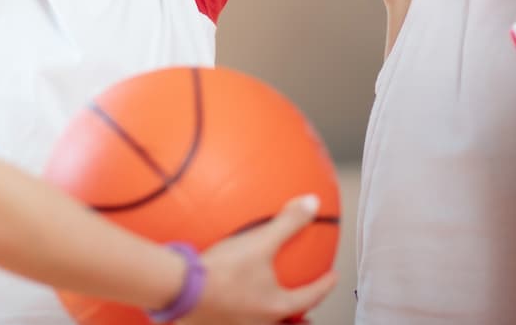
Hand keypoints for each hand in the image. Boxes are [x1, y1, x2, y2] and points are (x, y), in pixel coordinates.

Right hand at [186, 195, 338, 323]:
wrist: (183, 290)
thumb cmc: (224, 271)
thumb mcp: (260, 242)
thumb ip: (287, 223)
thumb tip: (312, 203)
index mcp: (277, 305)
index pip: (310, 297)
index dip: (324, 285)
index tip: (332, 278)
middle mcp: (261, 322)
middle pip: (288, 324)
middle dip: (299, 320)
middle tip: (307, 316)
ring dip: (271, 318)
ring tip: (270, 310)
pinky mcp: (217, 324)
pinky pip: (236, 321)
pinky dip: (241, 315)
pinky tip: (230, 302)